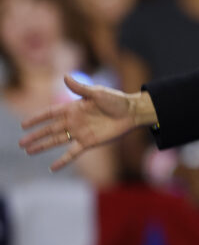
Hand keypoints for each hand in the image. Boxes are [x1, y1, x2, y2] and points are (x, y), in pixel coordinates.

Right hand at [20, 74, 151, 171]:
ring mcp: (80, 132)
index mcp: (73, 108)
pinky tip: (52, 168)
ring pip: (57, 141)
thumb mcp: (97, 93)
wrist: (131, 112)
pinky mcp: (89, 142)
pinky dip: (63, 160)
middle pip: (50, 129)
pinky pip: (72, 153)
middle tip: (21, 143)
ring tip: (29, 152)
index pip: (50, 113)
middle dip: (35, 136)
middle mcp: (74, 121)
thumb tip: (65, 76)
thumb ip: (80, 88)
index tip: (23, 124)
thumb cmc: (116, 100)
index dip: (37, 118)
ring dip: (43, 146)